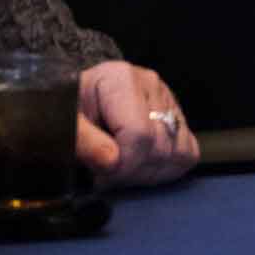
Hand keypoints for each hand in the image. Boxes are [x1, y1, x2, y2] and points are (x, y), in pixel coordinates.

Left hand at [76, 62, 198, 186]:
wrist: (77, 102)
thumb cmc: (70, 112)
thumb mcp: (66, 124)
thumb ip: (83, 141)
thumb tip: (112, 161)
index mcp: (121, 79)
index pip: (139, 134)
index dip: (121, 165)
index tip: (100, 175)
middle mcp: (150, 84)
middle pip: (159, 147)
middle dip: (131, 172)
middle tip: (106, 174)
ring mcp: (167, 99)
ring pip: (177, 153)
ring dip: (148, 173)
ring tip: (122, 168)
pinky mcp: (177, 116)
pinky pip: (188, 152)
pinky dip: (167, 168)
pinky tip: (141, 166)